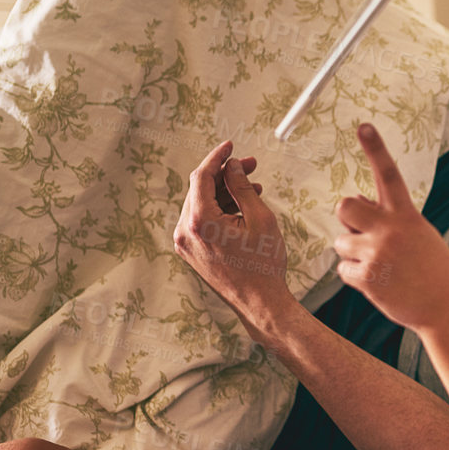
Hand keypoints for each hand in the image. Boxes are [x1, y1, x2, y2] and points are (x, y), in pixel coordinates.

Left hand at [173, 140, 292, 324]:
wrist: (260, 302)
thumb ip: (242, 187)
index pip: (201, 176)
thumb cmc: (263, 264)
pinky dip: (219, 209)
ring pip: (201, 204)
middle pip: (200, 189)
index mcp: (200, 221)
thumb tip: (232, 166)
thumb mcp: (260, 218)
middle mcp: (185, 232)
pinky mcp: (191, 251)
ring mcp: (186, 243)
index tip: (231, 146)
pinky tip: (241, 206)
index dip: (217, 157)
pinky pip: (201, 221)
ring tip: (252, 187)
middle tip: (250, 166)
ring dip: (224, 192)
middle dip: (225, 175)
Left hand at [334, 123, 448, 333]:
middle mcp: (390, 229)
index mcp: (407, 214)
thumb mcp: (419, 234)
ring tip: (380, 266)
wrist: (447, 308)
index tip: (363, 126)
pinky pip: (342, 269)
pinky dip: (355, 277)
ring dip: (352, 253)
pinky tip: (378, 283)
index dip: (375, 148)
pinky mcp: (367, 277)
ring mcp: (377, 253)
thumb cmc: (432, 269)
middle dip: (347, 219)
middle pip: (344, 206)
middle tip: (362, 234)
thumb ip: (389, 217)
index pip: (388, 174)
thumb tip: (354, 202)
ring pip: (340, 242)